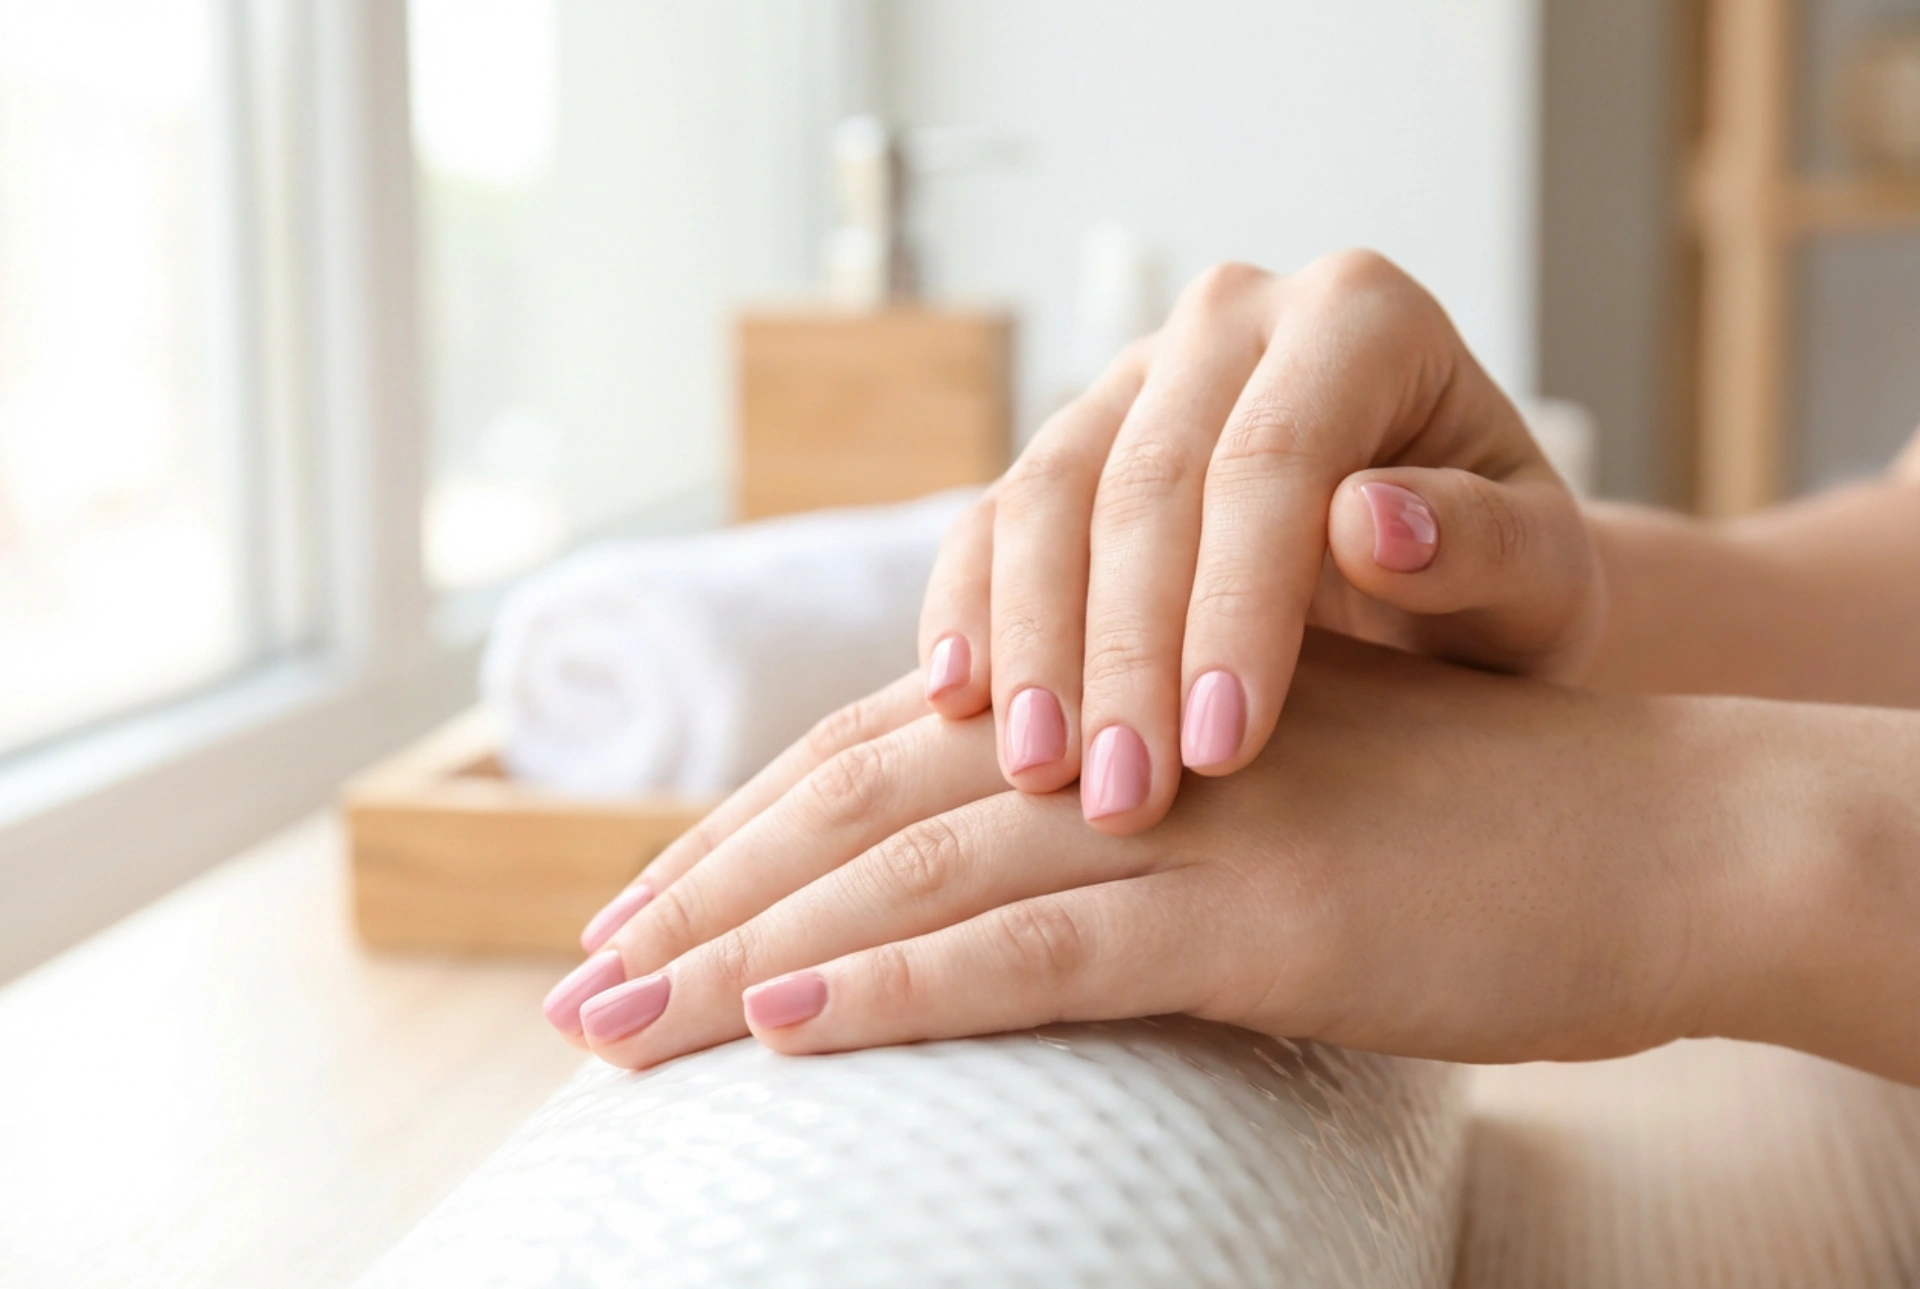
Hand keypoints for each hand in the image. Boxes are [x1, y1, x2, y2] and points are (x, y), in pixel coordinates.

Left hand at [548, 634, 1797, 1073]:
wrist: (1658, 831)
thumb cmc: (1465, 836)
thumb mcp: (1260, 817)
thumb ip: (1136, 842)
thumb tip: (1009, 909)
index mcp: (1113, 712)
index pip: (880, 764)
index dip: (744, 843)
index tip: (636, 922)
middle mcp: (1118, 741)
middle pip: (857, 809)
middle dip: (701, 901)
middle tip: (576, 990)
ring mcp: (1179, 818)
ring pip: (913, 874)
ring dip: (748, 952)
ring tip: (616, 1026)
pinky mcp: (1252, 910)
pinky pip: (1041, 947)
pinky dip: (901, 984)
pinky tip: (785, 1027)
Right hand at [917, 250, 1603, 832]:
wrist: (1446, 590)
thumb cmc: (1501, 587)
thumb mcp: (1538, 579)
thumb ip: (1480, 545)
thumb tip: (1369, 522)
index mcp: (1360, 316)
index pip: (1271, 459)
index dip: (1234, 607)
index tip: (1223, 749)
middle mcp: (1232, 319)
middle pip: (1143, 483)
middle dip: (1124, 654)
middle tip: (1123, 802)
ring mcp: (1136, 377)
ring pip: (1044, 498)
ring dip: (1034, 647)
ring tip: (1040, 780)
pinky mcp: (1070, 448)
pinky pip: (992, 522)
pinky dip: (970, 612)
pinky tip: (960, 707)